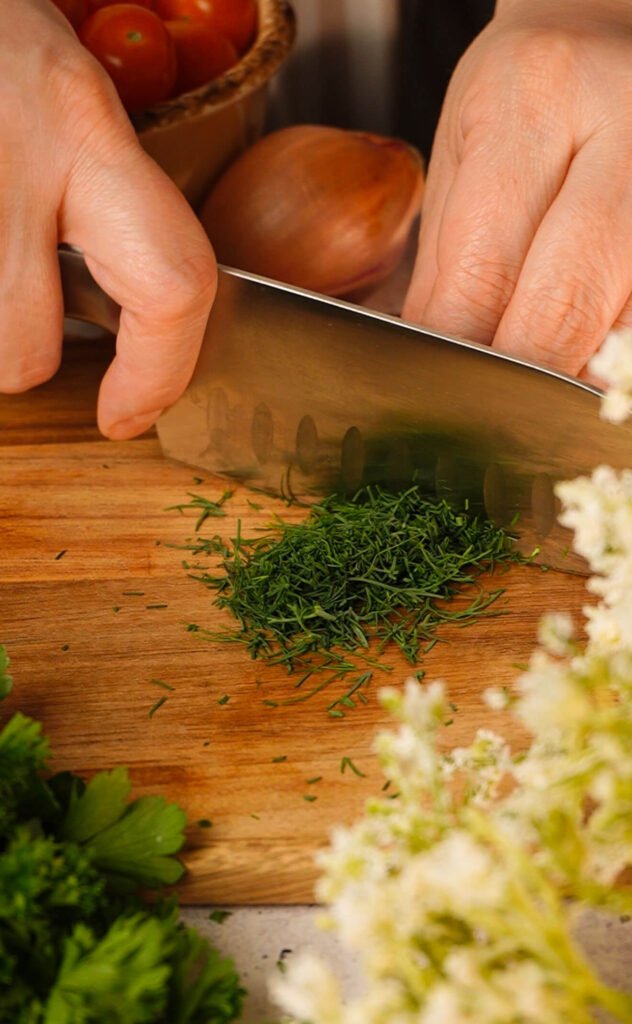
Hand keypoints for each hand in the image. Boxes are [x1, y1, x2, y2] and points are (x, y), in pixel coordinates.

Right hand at [0, 0, 215, 438]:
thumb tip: (118, 316)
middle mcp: (16, 153)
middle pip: (22, 347)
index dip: (158, 377)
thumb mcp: (60, 93)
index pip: (172, 288)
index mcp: (80, 125)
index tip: (130, 414)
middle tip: (24, 308)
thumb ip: (99, 196)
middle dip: (19, 354)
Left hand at [404, 0, 631, 378]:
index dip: (459, 355)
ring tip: (534, 395)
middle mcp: (626, 133)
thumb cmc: (527, 95)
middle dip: (519, 379)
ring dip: (574, 376)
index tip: (438, 400)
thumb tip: (435, 367)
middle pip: (566, 306)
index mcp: (536, 99)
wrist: (612, 33)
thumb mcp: (463, 154)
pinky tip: (585, 364)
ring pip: (625, 328)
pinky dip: (614, 355)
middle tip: (486, 420)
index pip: (485, 267)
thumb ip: (450, 267)